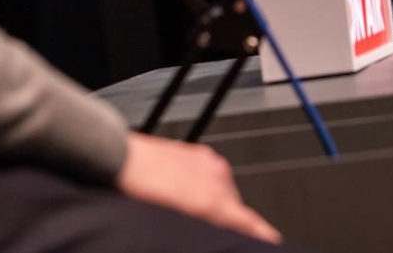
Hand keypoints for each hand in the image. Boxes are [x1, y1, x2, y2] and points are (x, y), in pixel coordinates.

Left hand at [117, 131, 281, 243]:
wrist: (120, 159)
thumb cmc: (140, 193)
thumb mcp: (175, 221)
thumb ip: (204, 225)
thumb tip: (218, 229)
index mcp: (214, 201)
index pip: (248, 221)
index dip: (261, 232)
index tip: (272, 240)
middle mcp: (218, 178)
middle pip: (234, 206)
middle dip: (224, 217)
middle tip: (204, 226)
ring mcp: (209, 163)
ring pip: (223, 190)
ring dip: (213, 200)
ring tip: (186, 207)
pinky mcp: (198, 153)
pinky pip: (211, 174)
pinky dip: (204, 185)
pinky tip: (183, 190)